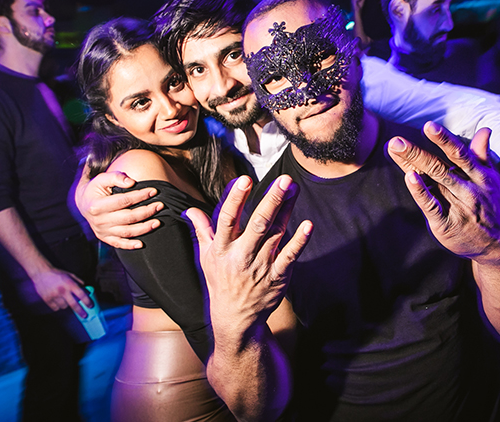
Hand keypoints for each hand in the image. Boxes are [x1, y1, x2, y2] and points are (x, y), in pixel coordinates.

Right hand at [30, 268, 91, 317]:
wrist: (41, 273)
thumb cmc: (57, 273)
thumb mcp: (70, 275)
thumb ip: (78, 282)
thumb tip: (85, 289)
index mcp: (70, 284)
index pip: (81, 295)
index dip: (87, 301)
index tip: (91, 306)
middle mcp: (63, 290)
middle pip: (74, 304)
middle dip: (81, 311)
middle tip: (85, 316)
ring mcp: (54, 296)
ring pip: (64, 307)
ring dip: (67, 306)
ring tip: (65, 300)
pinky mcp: (47, 299)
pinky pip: (55, 308)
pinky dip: (58, 306)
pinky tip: (58, 301)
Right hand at [76, 170, 162, 248]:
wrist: (83, 202)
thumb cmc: (95, 189)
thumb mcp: (101, 179)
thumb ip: (116, 177)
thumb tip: (131, 182)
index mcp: (97, 205)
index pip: (124, 201)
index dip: (140, 196)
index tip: (154, 191)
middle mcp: (99, 220)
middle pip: (128, 217)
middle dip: (146, 212)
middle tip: (160, 205)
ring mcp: (102, 231)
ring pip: (127, 232)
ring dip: (144, 228)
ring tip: (158, 222)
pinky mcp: (105, 237)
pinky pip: (119, 243)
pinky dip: (130, 245)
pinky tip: (141, 244)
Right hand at [186, 175, 311, 332]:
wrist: (235, 319)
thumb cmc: (221, 282)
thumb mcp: (206, 257)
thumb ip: (202, 230)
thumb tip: (190, 210)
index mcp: (222, 249)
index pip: (227, 220)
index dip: (235, 199)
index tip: (244, 180)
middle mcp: (241, 256)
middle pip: (257, 224)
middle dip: (271, 200)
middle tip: (283, 180)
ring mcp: (261, 267)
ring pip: (275, 234)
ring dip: (286, 210)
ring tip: (294, 189)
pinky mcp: (277, 277)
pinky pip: (290, 256)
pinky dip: (299, 241)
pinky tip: (308, 226)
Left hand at [387, 123, 499, 262]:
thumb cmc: (492, 207)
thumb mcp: (492, 180)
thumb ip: (482, 155)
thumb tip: (485, 129)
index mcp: (479, 176)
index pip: (459, 154)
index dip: (444, 139)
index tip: (428, 125)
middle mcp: (468, 189)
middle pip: (440, 166)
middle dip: (416, 152)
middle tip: (395, 140)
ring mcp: (458, 207)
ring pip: (433, 181)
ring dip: (413, 164)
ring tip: (395, 149)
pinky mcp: (447, 225)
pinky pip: (432, 206)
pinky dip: (421, 192)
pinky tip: (410, 178)